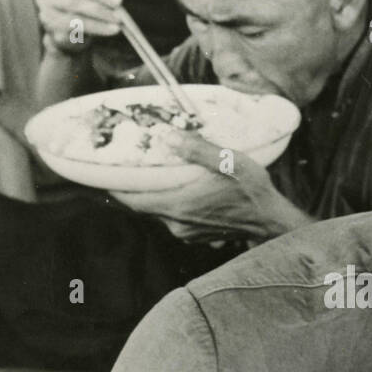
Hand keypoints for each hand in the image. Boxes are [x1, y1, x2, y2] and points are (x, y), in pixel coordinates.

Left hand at [112, 131, 306, 239]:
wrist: (272, 222)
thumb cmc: (253, 191)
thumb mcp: (229, 162)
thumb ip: (197, 149)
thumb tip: (167, 136)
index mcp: (178, 206)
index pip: (133, 199)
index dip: (114, 187)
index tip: (99, 174)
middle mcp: (177, 223)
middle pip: (143, 206)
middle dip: (132, 188)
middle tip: (124, 168)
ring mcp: (187, 232)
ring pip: (158, 212)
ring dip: (152, 196)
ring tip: (150, 176)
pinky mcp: (197, 235)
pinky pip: (174, 219)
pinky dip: (169, 204)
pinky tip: (177, 191)